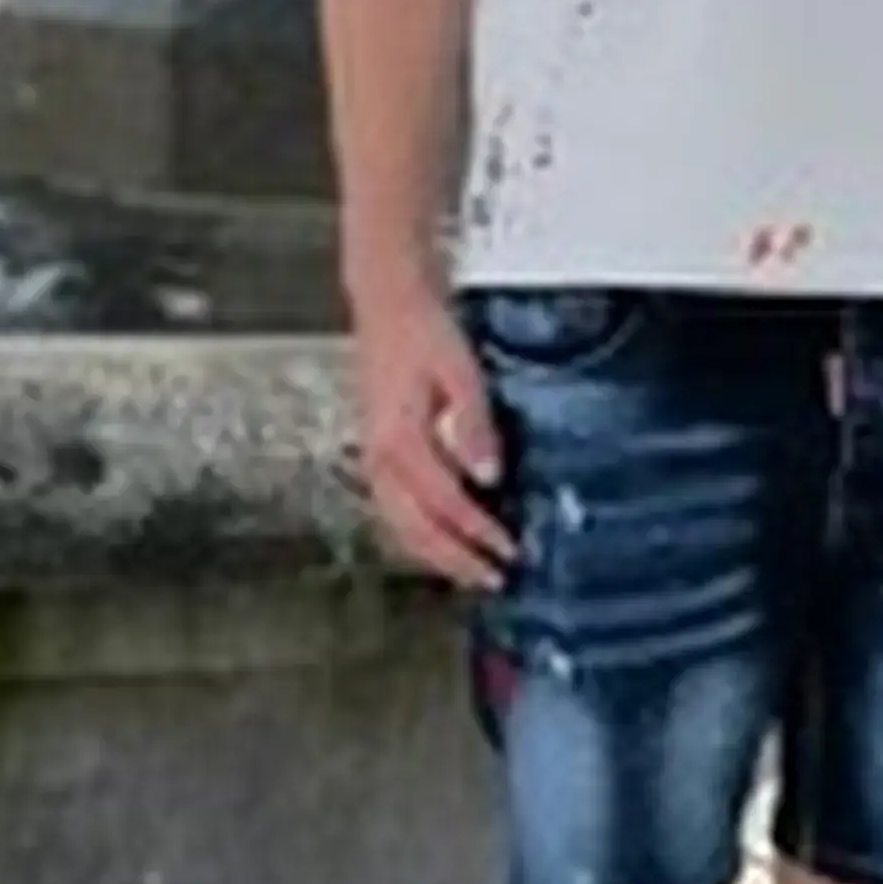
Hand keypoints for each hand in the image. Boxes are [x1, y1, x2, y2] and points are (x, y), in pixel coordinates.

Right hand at [351, 278, 511, 590]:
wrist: (386, 304)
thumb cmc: (425, 333)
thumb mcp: (460, 372)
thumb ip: (474, 425)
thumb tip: (489, 476)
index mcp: (400, 441)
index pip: (444, 504)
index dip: (477, 533)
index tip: (508, 552)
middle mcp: (380, 459)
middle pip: (416, 529)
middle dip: (455, 560)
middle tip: (493, 579)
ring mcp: (373, 459)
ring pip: (400, 526)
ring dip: (435, 555)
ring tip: (471, 571)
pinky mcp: (377, 454)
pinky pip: (394, 510)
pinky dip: (419, 534)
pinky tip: (442, 540)